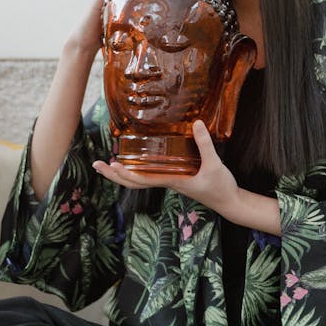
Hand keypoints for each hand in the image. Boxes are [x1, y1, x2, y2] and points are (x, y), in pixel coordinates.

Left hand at [92, 120, 239, 215]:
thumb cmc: (221, 187)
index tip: (111, 165)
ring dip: (123, 173)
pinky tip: (137, 162)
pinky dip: (139, 170)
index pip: (143, 179)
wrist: (229, 203)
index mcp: (172, 181)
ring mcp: (171, 181)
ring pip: (141, 180)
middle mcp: (167, 182)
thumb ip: (205, 144)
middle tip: (96, 165)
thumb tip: (197, 123)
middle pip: (134, 182)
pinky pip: (152, 175)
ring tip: (109, 163)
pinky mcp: (177, 179)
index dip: (126, 173)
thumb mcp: (214, 164)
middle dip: (114, 175)